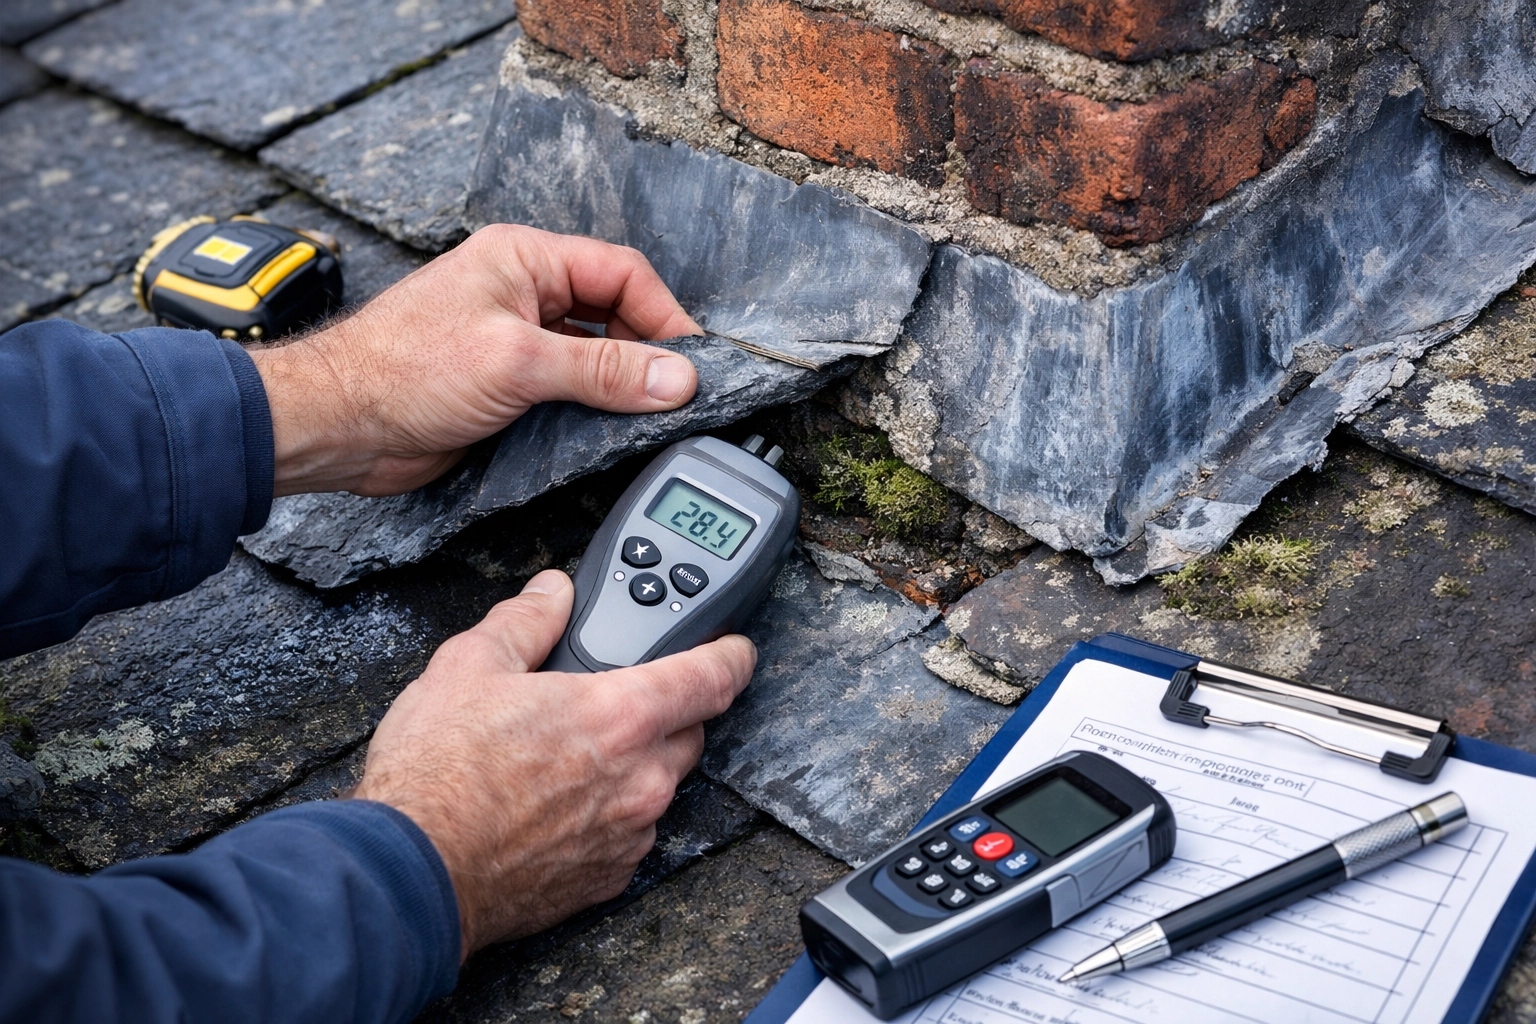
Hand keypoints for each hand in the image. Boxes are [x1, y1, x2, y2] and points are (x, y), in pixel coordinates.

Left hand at [248, 225, 703, 496]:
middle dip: (648, 353)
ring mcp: (515, 340)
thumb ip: (603, 370)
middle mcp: (523, 292)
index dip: (665, 317)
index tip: (693, 364)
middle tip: (676, 396)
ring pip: (595, 356)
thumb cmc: (402, 371)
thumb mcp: (518, 363)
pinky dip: (595, 410)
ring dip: (622, 386)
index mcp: (524, 259)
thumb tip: (675, 377)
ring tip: (649, 417)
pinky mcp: (507, 386)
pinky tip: (609, 433)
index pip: (622, 274)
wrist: (340, 425)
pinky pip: (570, 390)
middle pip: (615, 314)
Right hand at [351, 569, 756, 955]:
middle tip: (617, 704)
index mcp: (619, 716)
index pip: (711, 677)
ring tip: (569, 762)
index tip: (735, 649)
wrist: (411, 876)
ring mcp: (629, 834)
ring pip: (659, 787)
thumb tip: (551, 593)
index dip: (731, 656)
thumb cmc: (436, 777)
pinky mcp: (608, 879)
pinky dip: (610, 818)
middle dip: (668, 714)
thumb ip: (525, 621)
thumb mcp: (468, 666)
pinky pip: (630, 836)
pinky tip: (558, 809)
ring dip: (634, 769)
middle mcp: (640, 778)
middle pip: (690, 733)